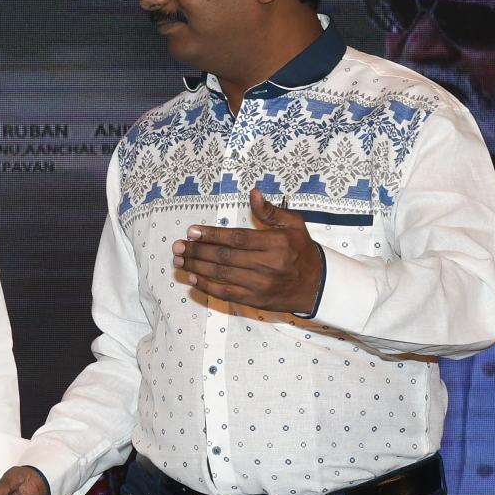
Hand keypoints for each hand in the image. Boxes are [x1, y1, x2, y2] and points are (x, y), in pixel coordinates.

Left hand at [171, 191, 323, 314]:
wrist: (316, 285)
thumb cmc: (301, 250)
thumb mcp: (293, 225)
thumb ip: (271, 211)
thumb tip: (253, 194)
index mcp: (275, 244)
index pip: (237, 238)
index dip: (212, 235)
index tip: (192, 231)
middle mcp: (267, 265)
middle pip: (225, 257)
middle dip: (197, 251)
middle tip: (178, 246)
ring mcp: (260, 285)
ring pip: (222, 275)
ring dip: (197, 267)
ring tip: (179, 260)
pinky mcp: (255, 300)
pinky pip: (226, 293)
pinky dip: (207, 286)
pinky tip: (193, 278)